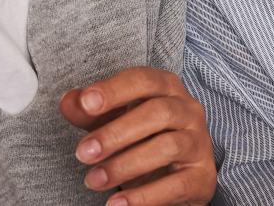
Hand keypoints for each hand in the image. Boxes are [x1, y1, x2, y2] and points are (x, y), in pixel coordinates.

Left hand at [60, 67, 215, 205]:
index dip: (114, 90)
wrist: (179, 175)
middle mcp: (188, 109)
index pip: (143, 80)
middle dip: (116, 133)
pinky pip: (176, 185)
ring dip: (125, 165)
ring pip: (167, 147)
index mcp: (167, 87)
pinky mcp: (202, 176)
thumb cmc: (144, 137)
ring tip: (94, 180)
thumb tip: (70, 102)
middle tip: (83, 153)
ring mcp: (198, 142)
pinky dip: (145, 196)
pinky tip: (118, 203)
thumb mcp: (114, 121)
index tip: (86, 103)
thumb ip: (91, 112)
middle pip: (157, 112)